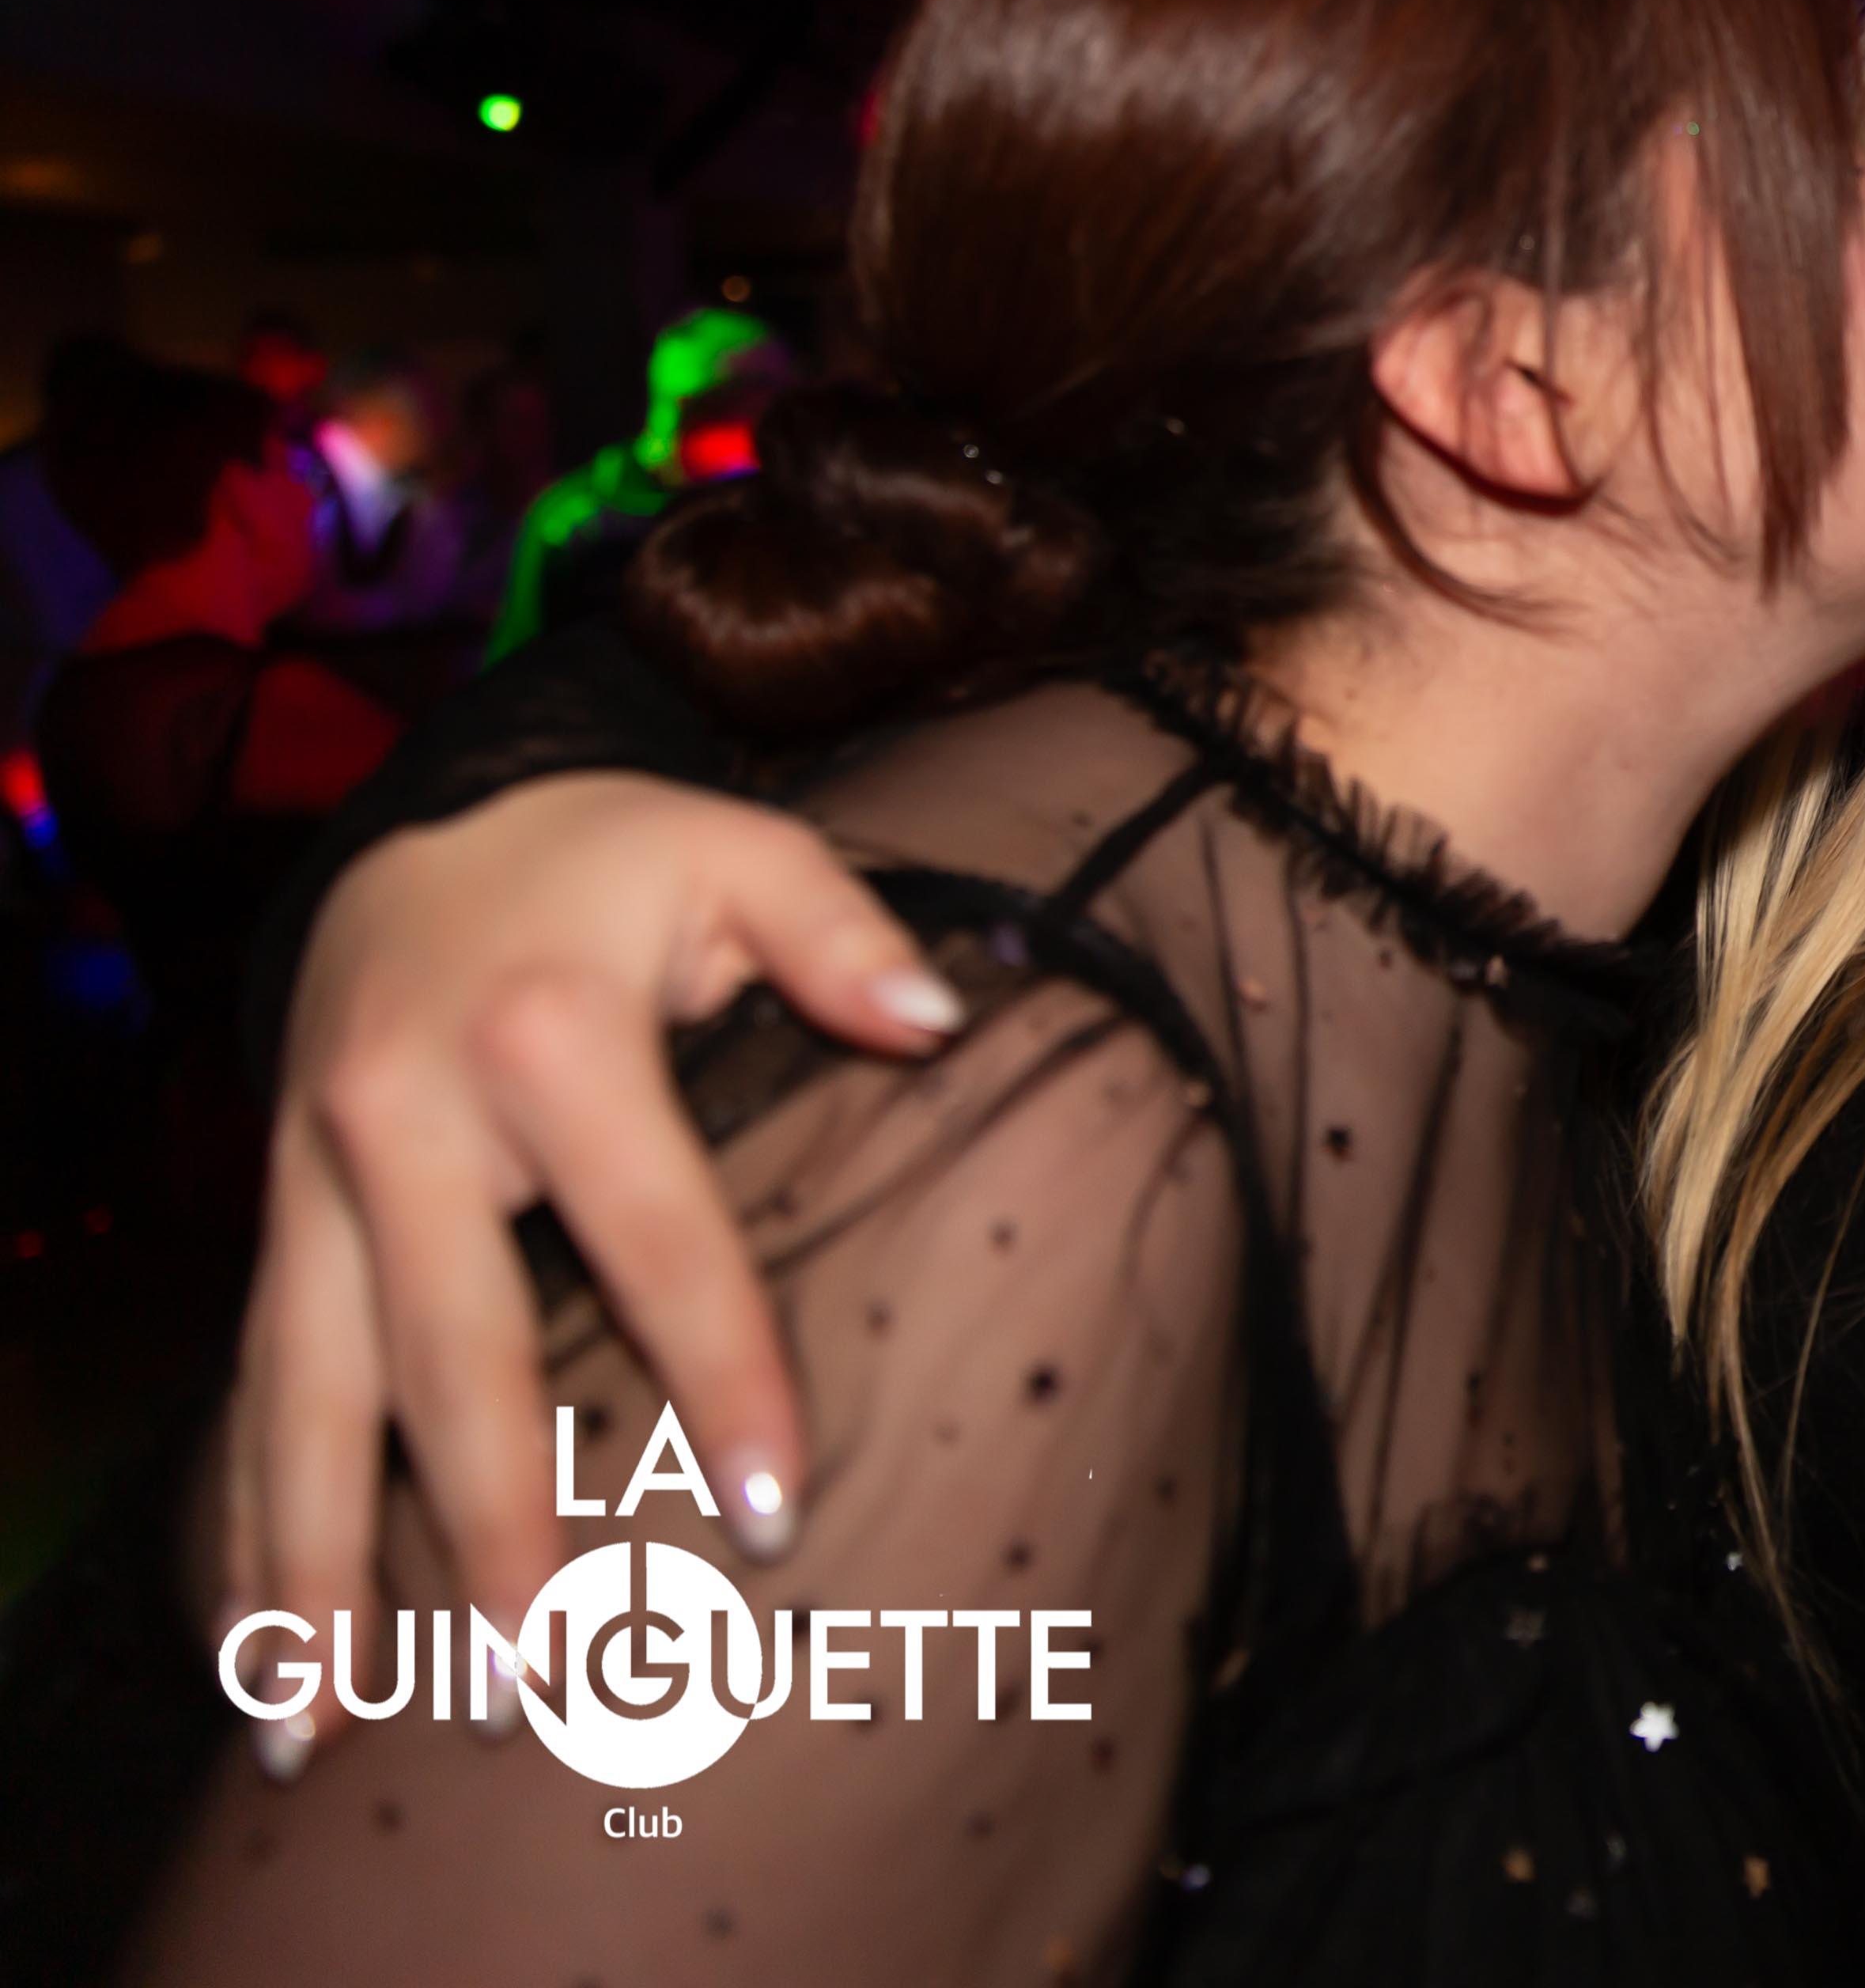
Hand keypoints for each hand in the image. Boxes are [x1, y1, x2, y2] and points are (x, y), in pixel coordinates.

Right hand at [227, 774, 956, 1751]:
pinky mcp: (273, 1220)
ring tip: (319, 1725)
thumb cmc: (611, 860)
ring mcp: (315, 1181)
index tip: (767, 1513)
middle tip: (541, 1681)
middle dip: (489, 1529)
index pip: (657, 1236)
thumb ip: (840, 932)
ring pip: (305, 1399)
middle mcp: (405, 1118)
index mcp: (545, 1035)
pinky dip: (243, 1524)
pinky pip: (251, 1390)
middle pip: (452, 1355)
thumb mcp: (739, 852)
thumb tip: (938, 1015)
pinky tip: (257, 1651)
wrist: (421, 824)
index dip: (719, 1375)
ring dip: (307, 1569)